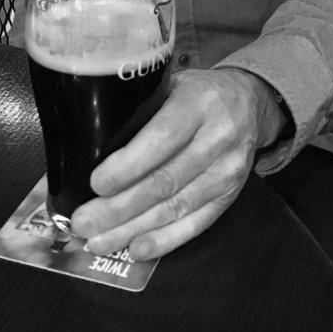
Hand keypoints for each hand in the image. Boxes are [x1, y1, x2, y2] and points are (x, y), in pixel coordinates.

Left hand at [70, 68, 286, 260]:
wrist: (248, 102)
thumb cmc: (197, 94)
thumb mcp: (172, 84)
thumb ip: (139, 111)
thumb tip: (86, 146)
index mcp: (199, 102)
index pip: (162, 138)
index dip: (128, 165)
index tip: (96, 183)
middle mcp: (218, 136)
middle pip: (165, 181)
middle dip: (119, 207)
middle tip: (84, 222)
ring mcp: (228, 169)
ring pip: (177, 207)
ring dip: (133, 229)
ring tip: (99, 241)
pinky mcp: (231, 194)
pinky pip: (197, 223)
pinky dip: (165, 240)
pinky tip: (137, 247)